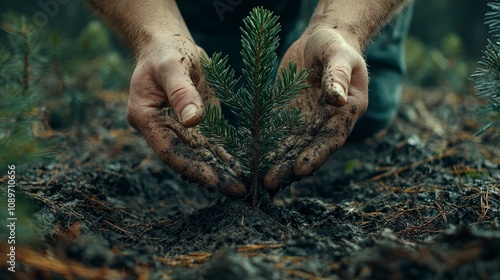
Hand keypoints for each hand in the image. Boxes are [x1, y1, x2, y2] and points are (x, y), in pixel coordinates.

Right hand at [127, 35, 245, 196]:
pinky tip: (242, 166)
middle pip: (186, 159)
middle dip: (211, 176)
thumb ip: (180, 92)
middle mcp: (161, 129)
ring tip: (244, 185)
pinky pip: (210, 144)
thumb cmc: (165, 51)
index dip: (191, 167)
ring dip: (220, 170)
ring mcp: (179, 129)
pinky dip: (224, 155)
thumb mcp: (171, 66)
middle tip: (237, 190)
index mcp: (146, 118)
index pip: (168, 151)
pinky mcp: (195, 124)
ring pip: (200, 156)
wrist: (168, 45)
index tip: (214, 180)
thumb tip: (192, 121)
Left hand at [264, 28, 368, 192]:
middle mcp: (325, 124)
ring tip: (255, 179)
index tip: (300, 169)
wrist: (318, 43)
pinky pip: (274, 135)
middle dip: (288, 167)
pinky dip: (263, 148)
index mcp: (345, 113)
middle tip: (269, 182)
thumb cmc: (335, 46)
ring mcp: (304, 123)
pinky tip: (247, 159)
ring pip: (288, 148)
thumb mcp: (339, 55)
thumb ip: (339, 75)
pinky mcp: (285, 117)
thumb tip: (338, 99)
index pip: (330, 139)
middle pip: (306, 150)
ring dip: (274, 164)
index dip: (316, 155)